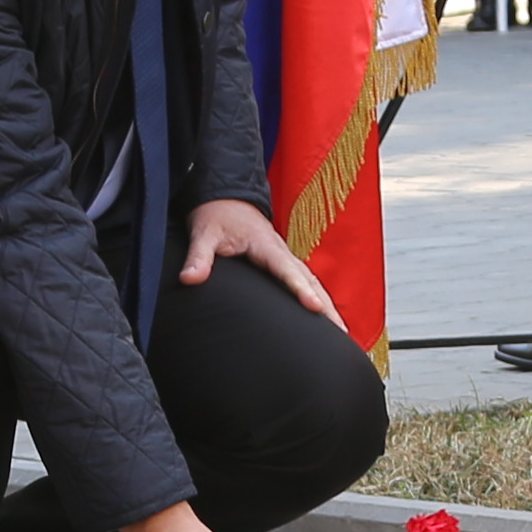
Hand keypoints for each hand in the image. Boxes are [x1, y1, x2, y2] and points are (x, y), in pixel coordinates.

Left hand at [175, 192, 342, 324]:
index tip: (315, 307)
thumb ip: (198, 257)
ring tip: (343, 333)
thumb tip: (188, 280)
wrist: (225, 198)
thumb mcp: (203, 233)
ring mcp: (284, 258)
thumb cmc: (215, 215)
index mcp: (266, 245)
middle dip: (327, 306)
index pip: (287, 271)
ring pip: (312, 282)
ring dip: (328, 305)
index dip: (301, 290)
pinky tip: (325, 317)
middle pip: (310, 281)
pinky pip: (305, 282)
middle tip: (342, 333)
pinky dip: (318, 298)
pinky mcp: (282, 263)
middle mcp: (281, 252)